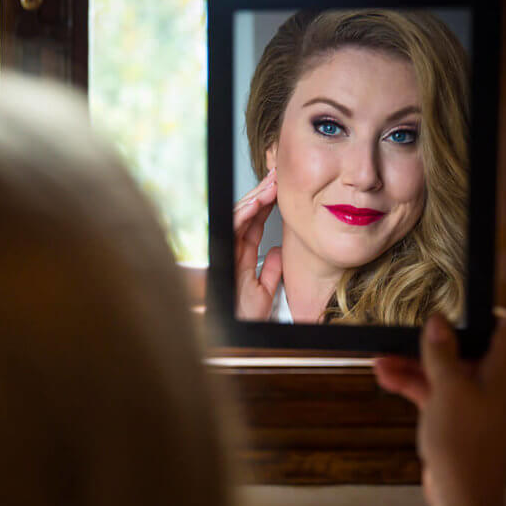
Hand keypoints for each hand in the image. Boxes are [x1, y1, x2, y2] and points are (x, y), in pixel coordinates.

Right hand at [234, 168, 281, 320]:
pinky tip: (256, 203)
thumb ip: (271, 270)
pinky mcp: (225, 255)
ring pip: (238, 217)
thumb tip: (278, 252)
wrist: (237, 329)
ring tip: (270, 184)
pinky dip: (243, 214)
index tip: (280, 191)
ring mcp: (228, 251)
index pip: (254, 224)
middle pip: (246, 215)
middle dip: (261, 194)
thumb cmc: (245, 316)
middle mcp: (232, 250)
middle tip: (276, 176)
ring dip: (255, 198)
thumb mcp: (265, 291)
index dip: (266, 206)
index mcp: (241, 256)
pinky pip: (232, 229)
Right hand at [373, 311, 505, 505]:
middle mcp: (495, 388)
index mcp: (504, 376)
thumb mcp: (448, 391)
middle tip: (402, 334)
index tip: (453, 305)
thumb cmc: (464, 444)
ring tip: (379, 361)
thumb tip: (438, 320)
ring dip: (415, 366)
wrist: (464, 500)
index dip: (484, 314)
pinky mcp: (460, 426)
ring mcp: (477, 408)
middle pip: (467, 352)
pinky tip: (387, 380)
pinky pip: (438, 397)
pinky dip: (416, 387)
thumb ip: (441, 354)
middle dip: (431, 344)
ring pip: (447, 375)